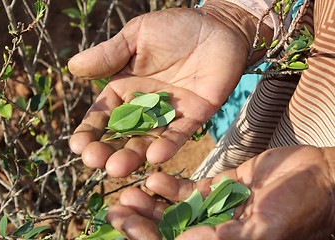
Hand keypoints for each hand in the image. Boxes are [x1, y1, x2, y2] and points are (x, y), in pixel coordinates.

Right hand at [68, 0, 271, 176]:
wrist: (217, 26)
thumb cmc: (174, 28)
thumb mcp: (136, 37)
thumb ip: (109, 55)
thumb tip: (72, 67)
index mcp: (125, 88)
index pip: (103, 114)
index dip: (89, 130)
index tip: (77, 146)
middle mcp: (144, 106)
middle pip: (122, 133)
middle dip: (107, 149)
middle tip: (94, 162)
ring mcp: (169, 114)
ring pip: (148, 139)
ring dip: (132, 155)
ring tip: (118, 168)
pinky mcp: (194, 116)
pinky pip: (179, 134)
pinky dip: (167, 145)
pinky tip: (155, 156)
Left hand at [107, 146, 334, 238]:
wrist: (316, 176)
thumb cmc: (299, 207)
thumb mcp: (265, 228)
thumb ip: (228, 238)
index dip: (147, 239)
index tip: (124, 224)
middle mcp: (213, 230)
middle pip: (167, 230)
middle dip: (140, 222)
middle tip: (116, 209)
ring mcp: (214, 208)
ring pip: (173, 210)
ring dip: (149, 203)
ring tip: (126, 192)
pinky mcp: (219, 186)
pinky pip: (188, 188)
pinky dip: (170, 185)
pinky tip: (153, 177)